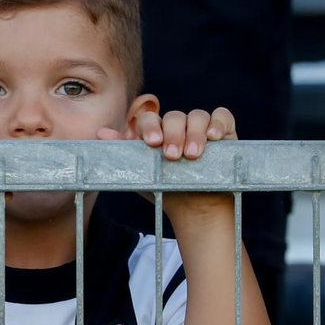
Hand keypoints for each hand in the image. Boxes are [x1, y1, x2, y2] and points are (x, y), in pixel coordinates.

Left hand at [100, 105, 238, 220]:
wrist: (194, 209)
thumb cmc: (165, 189)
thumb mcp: (141, 174)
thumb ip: (124, 152)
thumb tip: (101, 133)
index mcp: (157, 131)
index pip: (150, 119)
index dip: (150, 127)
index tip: (152, 144)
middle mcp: (178, 126)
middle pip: (174, 117)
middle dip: (172, 135)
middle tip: (172, 156)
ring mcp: (201, 127)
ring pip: (197, 116)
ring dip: (194, 133)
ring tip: (192, 155)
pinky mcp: (224, 132)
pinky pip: (222, 117)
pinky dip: (217, 123)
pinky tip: (213, 137)